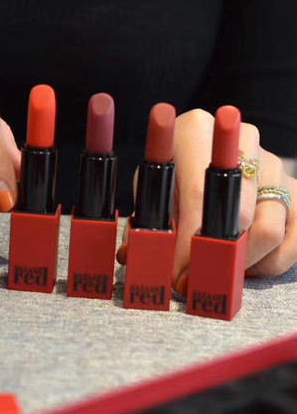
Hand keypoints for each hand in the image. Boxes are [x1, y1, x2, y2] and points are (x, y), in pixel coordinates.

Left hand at [118, 109, 296, 292]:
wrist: (198, 149)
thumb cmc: (169, 172)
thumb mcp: (150, 188)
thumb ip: (145, 221)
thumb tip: (132, 257)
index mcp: (196, 132)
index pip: (199, 194)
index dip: (189, 241)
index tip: (178, 273)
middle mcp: (243, 141)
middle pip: (240, 216)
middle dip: (216, 258)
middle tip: (195, 281)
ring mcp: (273, 163)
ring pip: (269, 231)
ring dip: (241, 264)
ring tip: (215, 269)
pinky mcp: (293, 188)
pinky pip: (292, 240)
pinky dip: (268, 263)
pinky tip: (242, 265)